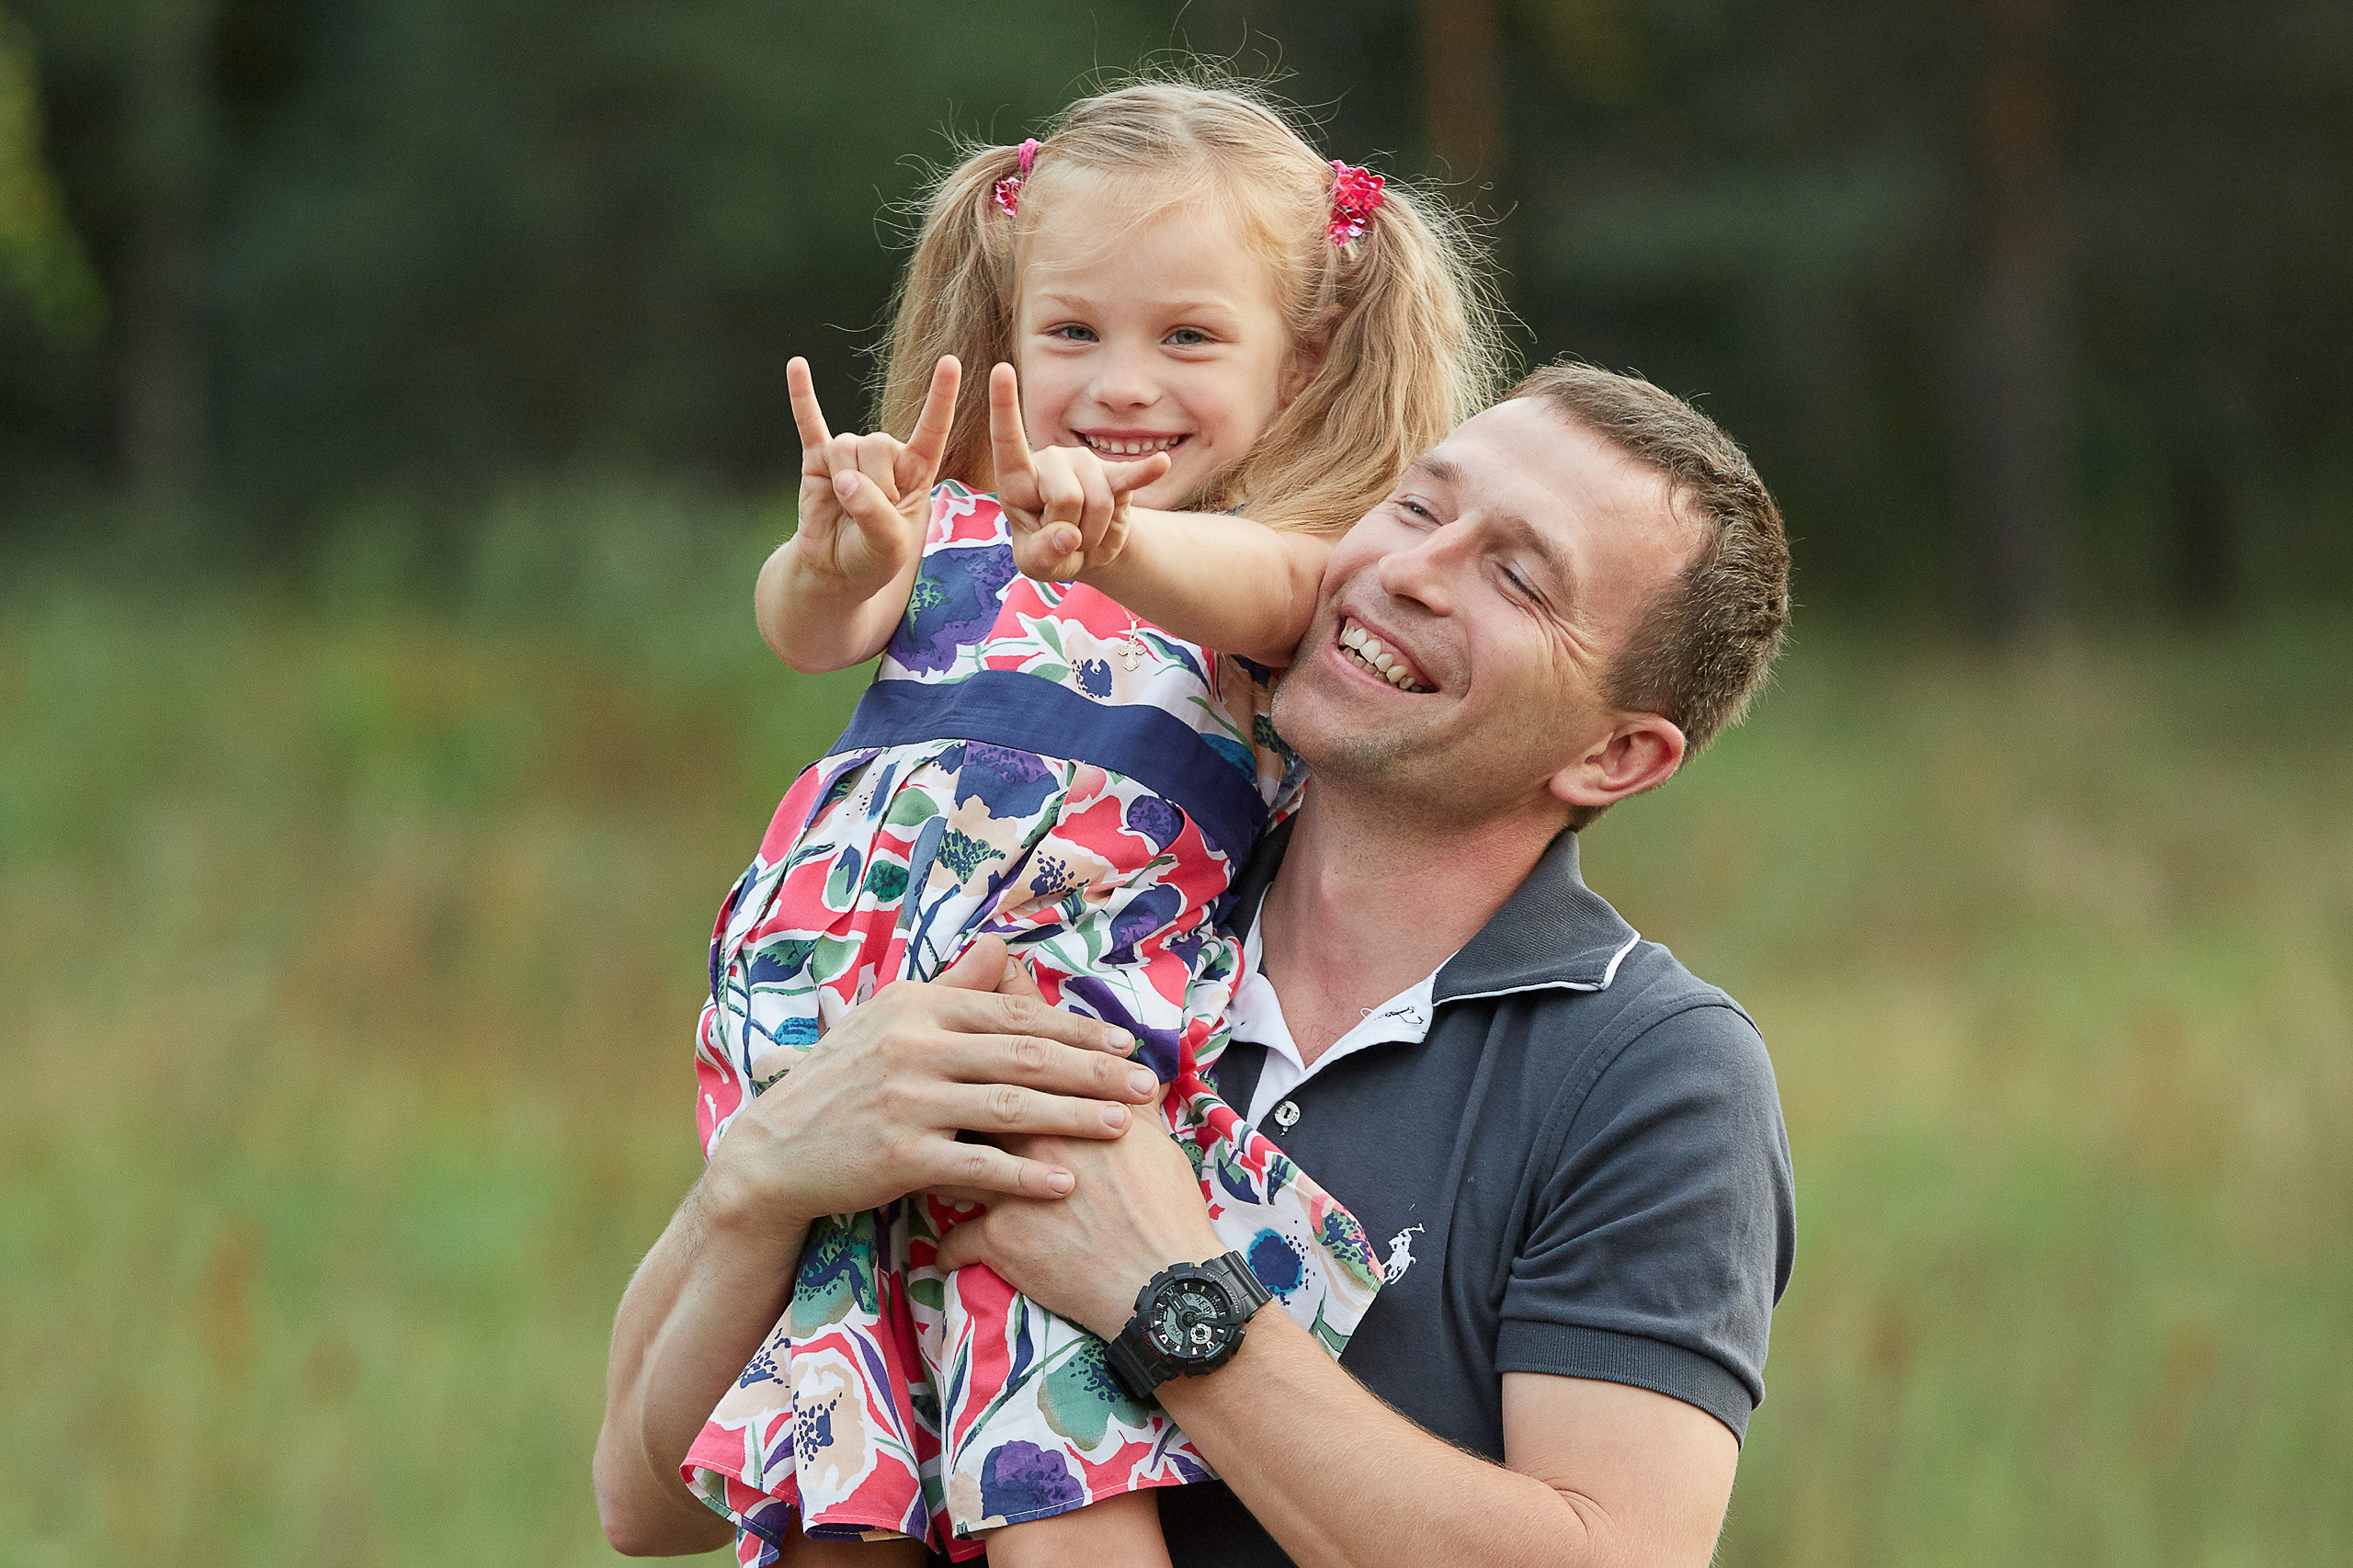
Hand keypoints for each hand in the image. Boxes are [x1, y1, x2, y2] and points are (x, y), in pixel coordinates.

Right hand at [699, 936, 1161, 1245]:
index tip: (1123, 1042)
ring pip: (1012, 1106)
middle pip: (1025, 1055)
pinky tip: (1066, 1181)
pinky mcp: (899, 1154)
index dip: (1075, 1028)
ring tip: (1123, 1125)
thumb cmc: (837, 1082)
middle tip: (1145, 1082)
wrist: (772, 1151)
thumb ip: (950, 988)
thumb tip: (1001, 946)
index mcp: (917, 1006)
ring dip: (1075, 1116)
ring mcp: (907, 1100)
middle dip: (1093, 1069)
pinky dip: (1025, 1174)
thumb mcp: (886, 1020)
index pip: (1014, 1013)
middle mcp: (915, 1045)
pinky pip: (978, 1164)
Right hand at [785, 354, 958, 597]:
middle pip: (878, 444)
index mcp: (916, 470)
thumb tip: (845, 480)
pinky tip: (796, 365)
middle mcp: (885, 455)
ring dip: (844, 482)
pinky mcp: (817, 459)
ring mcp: (850, 454)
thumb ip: (875, 514)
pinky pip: (809, 423)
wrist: (834, 569)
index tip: (950, 362)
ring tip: (845, 506)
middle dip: (872, 484)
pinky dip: (802, 396)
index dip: (941, 398)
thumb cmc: (874, 557)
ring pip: (846, 446)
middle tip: (868, 516)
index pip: (932, 429)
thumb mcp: (889, 545)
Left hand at [930, 960, 1223, 1338]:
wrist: (1162, 1280)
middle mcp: (1029, 1137)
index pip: (1013, 1058)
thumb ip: (1136, 1099)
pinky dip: (951, 1247)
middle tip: (927, 1095)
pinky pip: (956, 1241)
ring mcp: (1008, 1187)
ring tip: (924, 1166)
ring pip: (947, 1167)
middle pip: (967, 1104)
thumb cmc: (1165, 1205)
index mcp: (1065, 1106)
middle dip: (944, 1099)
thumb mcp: (1154, 1137)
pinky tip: (948, 1250)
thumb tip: (1142, 1072)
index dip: (988, 1040)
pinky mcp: (999, 1240)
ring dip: (934, 1167)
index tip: (964, 1026)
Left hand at [991, 361, 1171, 580]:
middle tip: (1068, 541)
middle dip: (1072, 533)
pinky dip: (1145, 473)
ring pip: (1098, 502)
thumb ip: (1042, 554)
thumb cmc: (1050, 550)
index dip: (1004, 407)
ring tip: (1086, 536)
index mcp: (1017, 479)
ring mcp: (1085, 464)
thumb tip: (1068, 536)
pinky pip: (1132, 477)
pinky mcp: (1116, 475)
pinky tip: (1161, 463)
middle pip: (1066, 498)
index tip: (1000, 369)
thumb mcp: (1035, 564)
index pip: (1008, 441)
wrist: (1085, 550)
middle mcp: (1051, 461)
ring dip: (1096, 535)